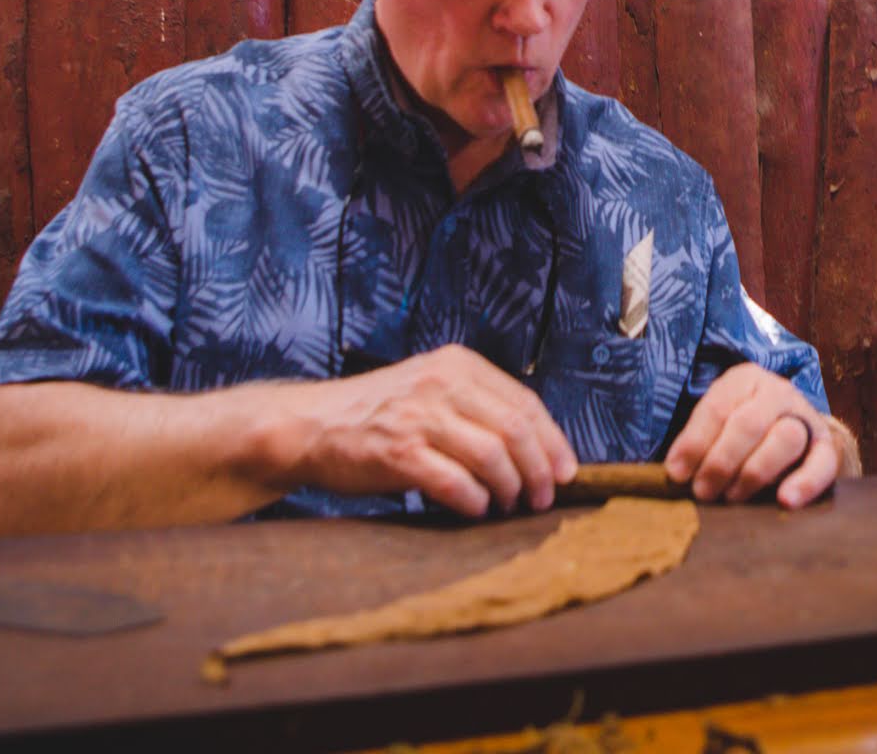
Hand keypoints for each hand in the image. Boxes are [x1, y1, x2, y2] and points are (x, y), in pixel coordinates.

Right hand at [275, 345, 576, 516]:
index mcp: (457, 365)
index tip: (565, 472)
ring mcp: (418, 416)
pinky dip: (474, 501)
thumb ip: (477, 406)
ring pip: (492, 455)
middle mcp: (441, 384)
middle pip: (516, 429)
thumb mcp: (431, 389)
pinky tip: (476, 509)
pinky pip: (455, 482)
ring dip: (510, 488)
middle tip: (543, 499)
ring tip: (510, 506)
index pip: (525, 403)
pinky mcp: (397, 452)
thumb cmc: (379, 414)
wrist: (311, 424)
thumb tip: (538, 450)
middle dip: (539, 470)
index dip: (552, 442)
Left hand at [663, 365, 847, 508]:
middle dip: (721, 461)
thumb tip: (675, 472)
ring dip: (754, 472)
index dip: (694, 442)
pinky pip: (823, 462)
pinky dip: (805, 482)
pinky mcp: (828, 446)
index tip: (677, 473)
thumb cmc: (741, 435)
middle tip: (703, 491)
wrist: (794, 433)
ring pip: (785, 438)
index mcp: (744, 380)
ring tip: (733, 497)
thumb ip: (698, 442)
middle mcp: (777, 392)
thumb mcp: (718, 425)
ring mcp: (805, 417)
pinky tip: (786, 500)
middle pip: (749, 423)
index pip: (717, 408)